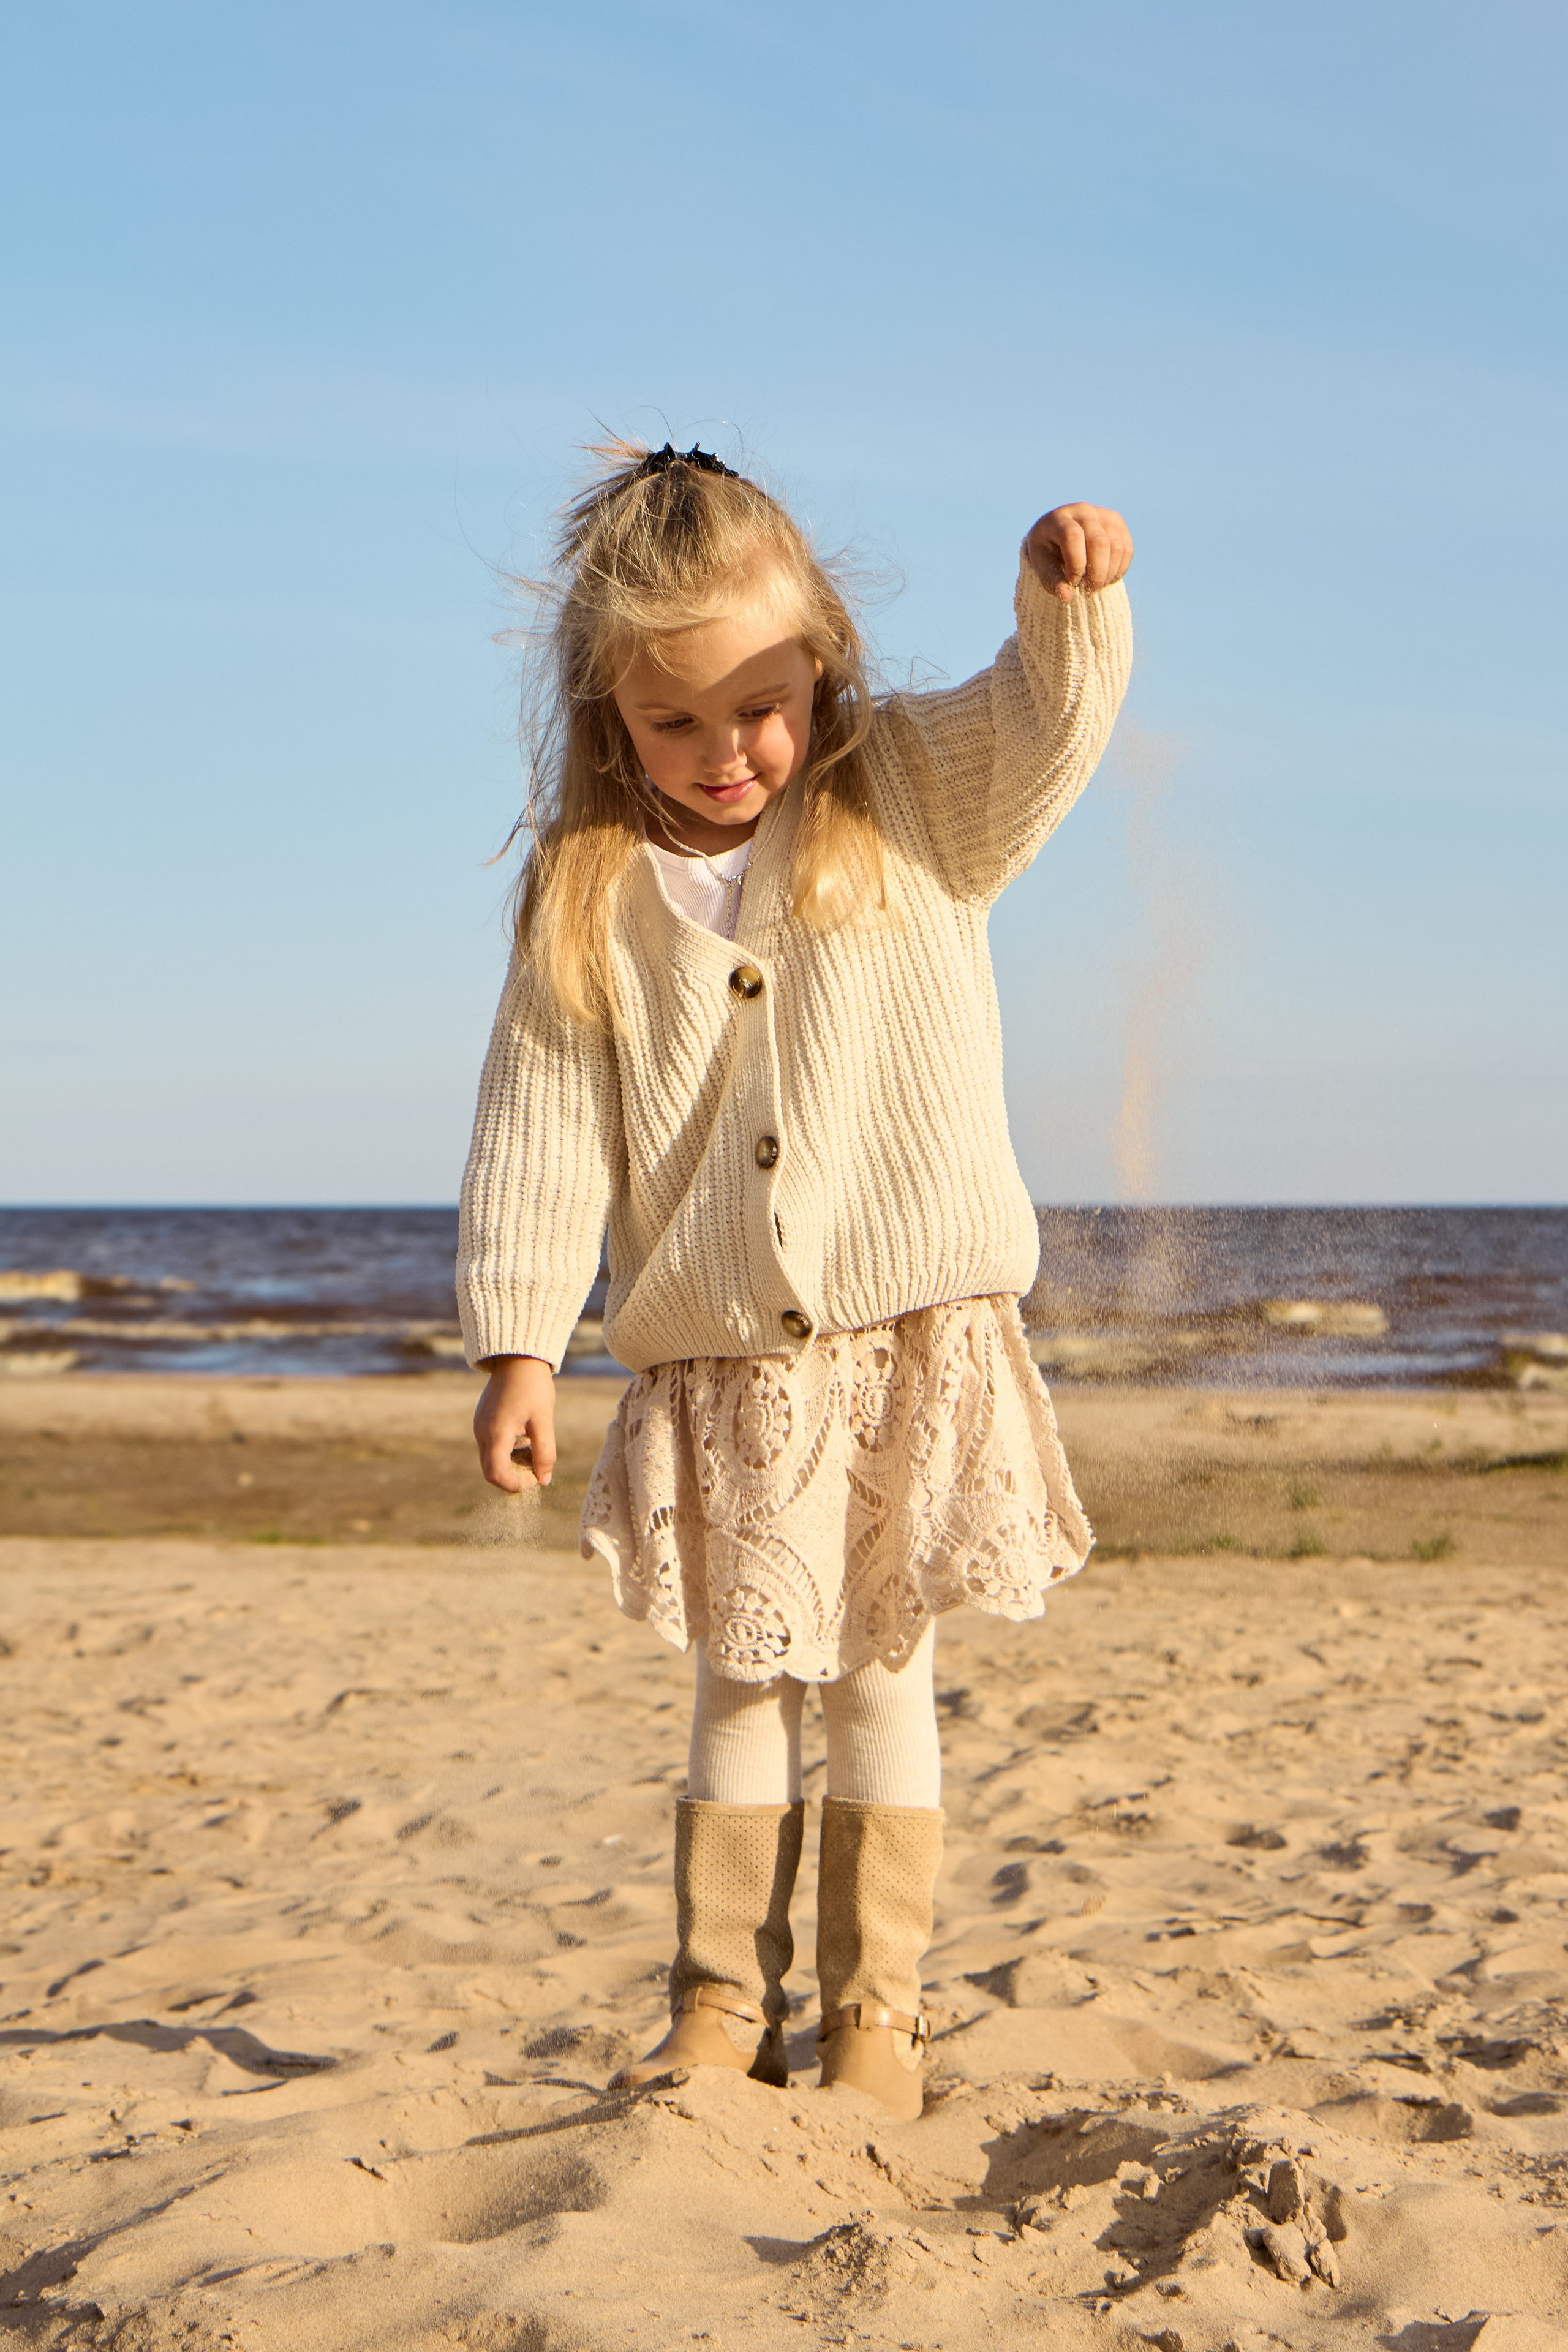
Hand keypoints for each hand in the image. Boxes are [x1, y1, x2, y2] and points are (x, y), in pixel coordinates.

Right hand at [474, 1354, 556, 1490]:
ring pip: (489, 1458)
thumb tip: (544, 1480)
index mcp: (496, 1433)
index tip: (534, 1480)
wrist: (518, 1357)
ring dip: (509, 1464)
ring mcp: (479, 1425)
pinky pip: (489, 1445)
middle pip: (490, 1470)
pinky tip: (524, 1439)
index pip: (495, 1474)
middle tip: (535, 1470)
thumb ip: (544, 1452)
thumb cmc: (533, 1386)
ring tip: (533, 1451)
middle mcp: (481, 1431)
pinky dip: (505, 1451)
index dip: (514, 1485)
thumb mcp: (544, 1420)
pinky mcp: (481, 1419)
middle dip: (512, 1477)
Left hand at [1024, 505, 1132, 602]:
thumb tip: (1067, 597)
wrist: (1059, 537)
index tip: (1072, 582)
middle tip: (1088, 590)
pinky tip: (1106, 578)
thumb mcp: (1042, 568)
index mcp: (1058, 518)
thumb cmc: (1048, 554)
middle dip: (1096, 574)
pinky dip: (1119, 569)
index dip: (1076, 564)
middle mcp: (1083, 511)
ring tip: (1095, 585)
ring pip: (1116, 547)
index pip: (1073, 537)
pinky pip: (1127, 549)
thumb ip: (1053, 582)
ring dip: (1108, 574)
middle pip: (1099, 543)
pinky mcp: (1117, 522)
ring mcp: (1103, 514)